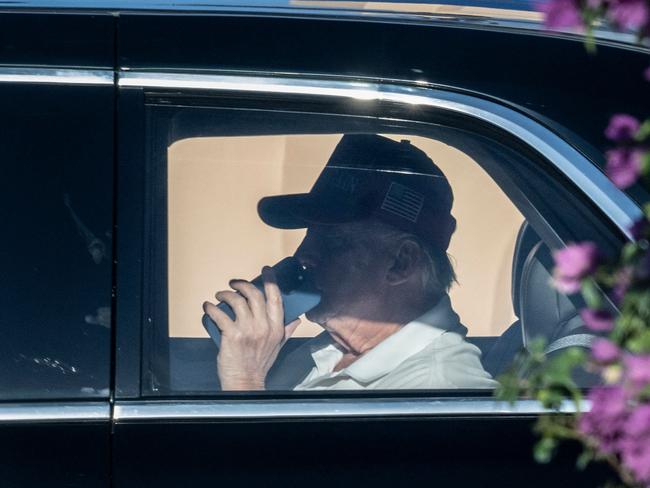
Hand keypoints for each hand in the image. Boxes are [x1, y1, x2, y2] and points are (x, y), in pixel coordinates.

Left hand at [202, 267, 300, 389]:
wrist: (245, 381)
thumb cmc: (260, 364)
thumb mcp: (278, 346)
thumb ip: (286, 331)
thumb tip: (296, 319)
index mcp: (277, 327)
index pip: (276, 298)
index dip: (271, 281)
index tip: (266, 270)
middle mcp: (264, 327)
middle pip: (254, 295)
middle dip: (242, 285)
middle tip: (233, 283)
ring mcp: (248, 330)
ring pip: (236, 301)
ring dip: (225, 294)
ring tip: (219, 295)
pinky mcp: (232, 335)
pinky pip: (220, 314)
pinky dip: (211, 308)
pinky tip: (208, 307)